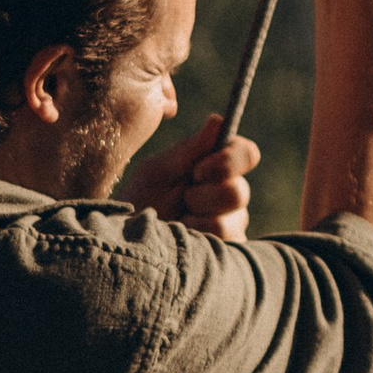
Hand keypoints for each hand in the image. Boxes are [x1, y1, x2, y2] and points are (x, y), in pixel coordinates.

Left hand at [125, 114, 257, 243]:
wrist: (125, 242)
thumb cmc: (139, 200)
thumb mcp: (156, 172)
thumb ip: (188, 151)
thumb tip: (217, 121)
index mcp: (217, 167)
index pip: (246, 154)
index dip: (229, 160)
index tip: (197, 171)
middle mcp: (230, 194)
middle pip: (239, 191)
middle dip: (203, 197)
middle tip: (181, 200)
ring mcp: (232, 224)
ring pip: (231, 221)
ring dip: (196, 220)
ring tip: (177, 222)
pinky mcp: (229, 252)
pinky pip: (225, 244)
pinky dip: (197, 240)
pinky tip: (183, 239)